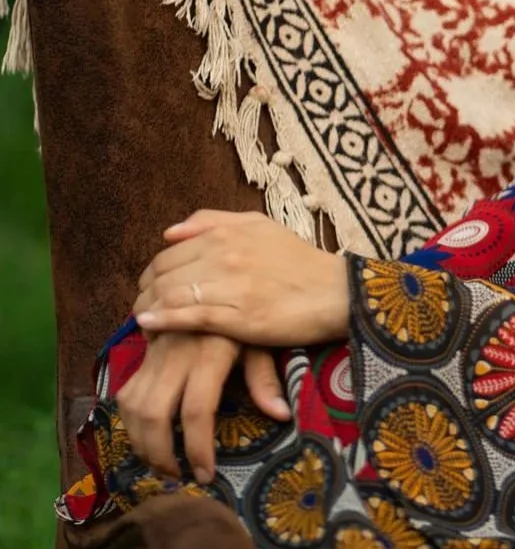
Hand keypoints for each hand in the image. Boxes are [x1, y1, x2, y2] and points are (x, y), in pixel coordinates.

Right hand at [119, 333, 290, 483]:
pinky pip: (126, 394)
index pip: (197, 410)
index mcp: (209, 355)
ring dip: (140, 442)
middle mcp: (176, 356)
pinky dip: (130, 423)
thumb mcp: (261, 343)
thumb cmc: (244, 321)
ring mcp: (155, 356)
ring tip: (159, 465)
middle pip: (154, 413)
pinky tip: (145, 440)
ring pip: (133, 406)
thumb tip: (282, 415)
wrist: (208, 289)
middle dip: (160, 453)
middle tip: (174, 478)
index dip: (197, 447)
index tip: (204, 475)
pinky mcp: (144, 356)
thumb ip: (265, 379)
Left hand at [133, 210, 349, 346]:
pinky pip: (189, 317)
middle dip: (145, 292)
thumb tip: (170, 232)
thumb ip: (215, 222)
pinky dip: (163, 321)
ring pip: (171, 296)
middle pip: (163, 275)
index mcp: (227, 233)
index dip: (152, 273)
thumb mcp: (261, 226)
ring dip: (148, 309)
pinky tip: (148, 326)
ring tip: (142, 321)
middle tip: (142, 307)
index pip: (168, 253)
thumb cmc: (302, 263)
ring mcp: (230, 286)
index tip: (150, 288)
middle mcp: (224, 255)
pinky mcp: (239, 317)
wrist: (339, 293)